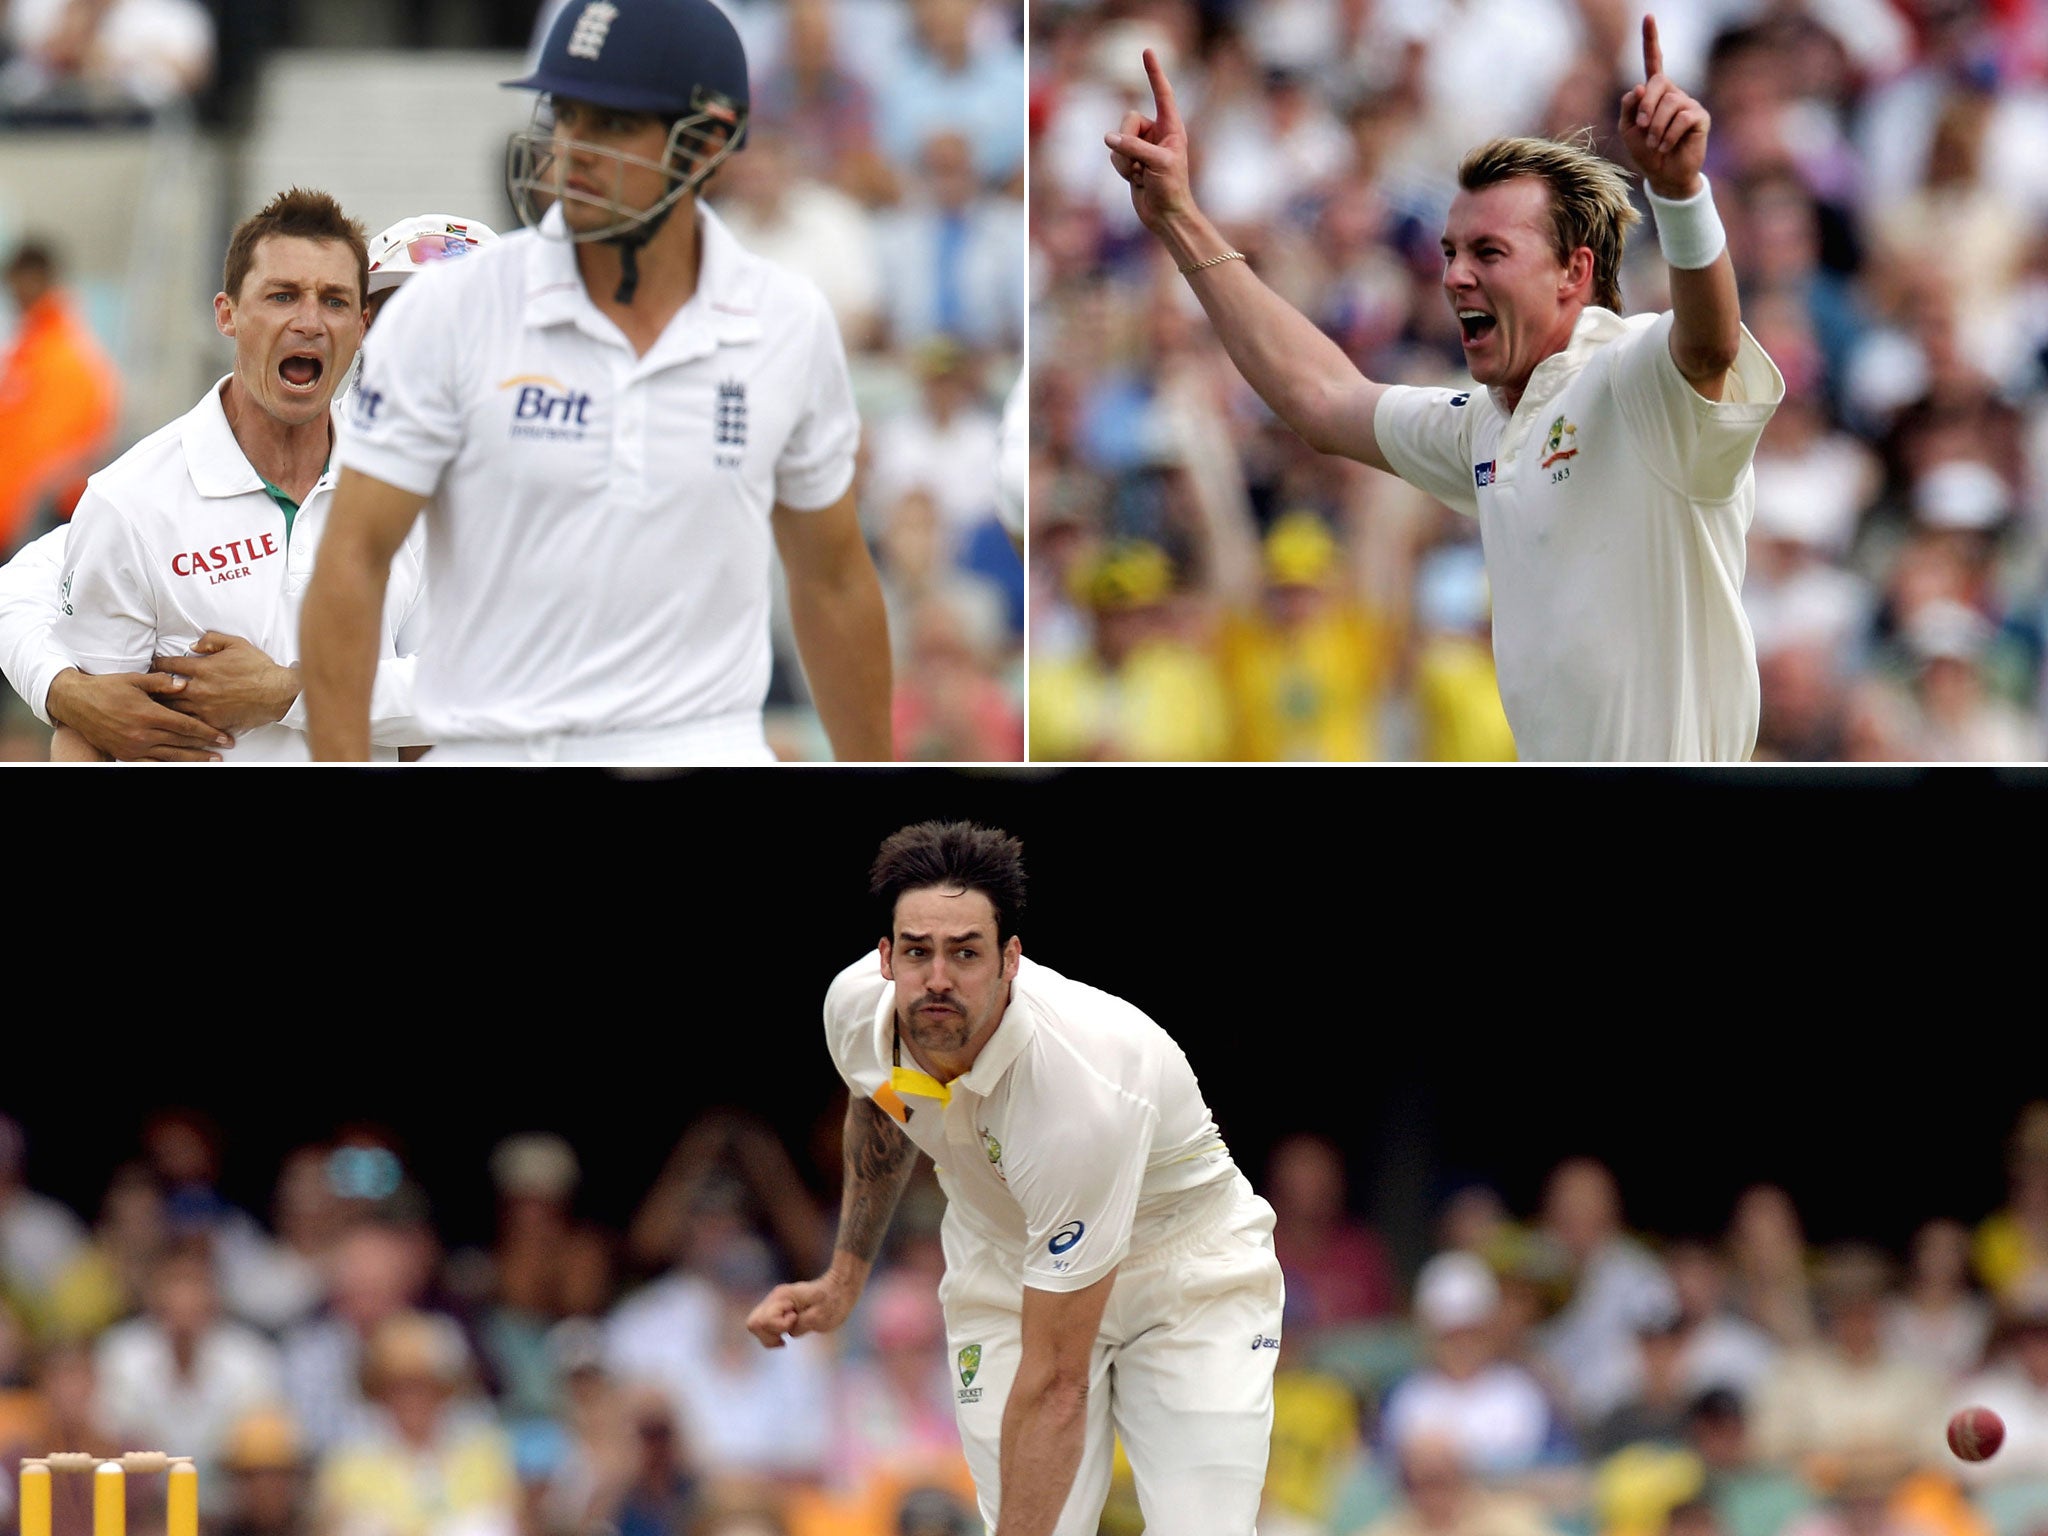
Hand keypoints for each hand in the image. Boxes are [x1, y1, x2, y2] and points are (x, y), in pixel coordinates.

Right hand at [46, 667, 230, 761]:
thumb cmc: (106, 687)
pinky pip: (152, 762)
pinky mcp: (124, 754)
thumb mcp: (134, 679)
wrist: (75, 703)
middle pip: (182, 743)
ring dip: (193, 759)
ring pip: (170, 756)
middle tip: (225, 748)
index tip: (224, 736)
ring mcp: (133, 746)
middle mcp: (142, 733)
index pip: (185, 726)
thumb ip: (161, 682)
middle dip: (206, 746)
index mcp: (148, 714)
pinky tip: (183, 765)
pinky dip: (169, 764)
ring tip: (212, 760)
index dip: (207, 732)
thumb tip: (185, 683)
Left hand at [150, 632, 299, 734]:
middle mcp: (199, 689)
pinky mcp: (214, 721)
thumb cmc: (258, 668)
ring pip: (174, 709)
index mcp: (202, 668)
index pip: (168, 665)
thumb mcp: (237, 644)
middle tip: (146, 688)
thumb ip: (212, 640)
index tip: (153, 664)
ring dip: (163, 706)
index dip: (157, 663)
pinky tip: (175, 721)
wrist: (277, 692)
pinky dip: (182, 722)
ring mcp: (205, 707)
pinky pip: (191, 723)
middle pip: (164, 690)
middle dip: (153, 688)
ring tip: (155, 705)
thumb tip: (193, 645)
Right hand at [746, 1271, 857, 1347]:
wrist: (840, 1289)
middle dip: (769, 1334)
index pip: (764, 1320)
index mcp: (783, 1296)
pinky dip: (772, 1335)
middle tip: (787, 1334)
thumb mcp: (822, 1316)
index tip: (796, 1319)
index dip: (779, 1327)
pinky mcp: (778, 1310)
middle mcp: (775, 1298)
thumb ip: (801, 1324)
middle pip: (753, 1323)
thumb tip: (789, 1332)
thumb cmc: (833, 1301)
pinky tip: (786, 1335)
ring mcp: (775, 1304)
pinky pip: (763, 1327)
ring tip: (787, 1334)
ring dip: (769, 1336)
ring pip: (755, 1325)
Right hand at [1104, 49, 1196, 232]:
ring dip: (1124, 161)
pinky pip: (1114, 154)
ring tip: (1140, 176)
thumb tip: (1108, 138)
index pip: (1162, 93)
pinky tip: (1134, 180)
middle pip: (1128, 119)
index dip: (1154, 72)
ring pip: (1117, 138)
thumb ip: (1133, 148)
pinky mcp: (1131, 159)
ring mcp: (1142, 145)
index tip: (1147, 50)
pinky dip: (1120, 169)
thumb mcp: (1157, 164)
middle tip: (1140, 165)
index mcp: (1171, 127)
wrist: (1166, 216)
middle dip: (1127, 142)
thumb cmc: (1172, 189)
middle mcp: (1157, 132)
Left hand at [1618, 15, 1707, 197]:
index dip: (1650, 39)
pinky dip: (1668, 135)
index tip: (1648, 16)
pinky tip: (1666, 146)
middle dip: (1645, 107)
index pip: (1654, 61)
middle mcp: (1673, 92)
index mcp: (1654, 92)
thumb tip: (1638, 86)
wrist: (1663, 175)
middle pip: (1657, 84)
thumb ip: (1628, 107)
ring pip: (1669, 103)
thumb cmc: (1645, 152)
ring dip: (1655, 128)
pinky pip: (1681, 118)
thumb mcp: (1628, 130)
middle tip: (1641, 128)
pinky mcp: (1700, 117)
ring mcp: (1688, 103)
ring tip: (1655, 144)